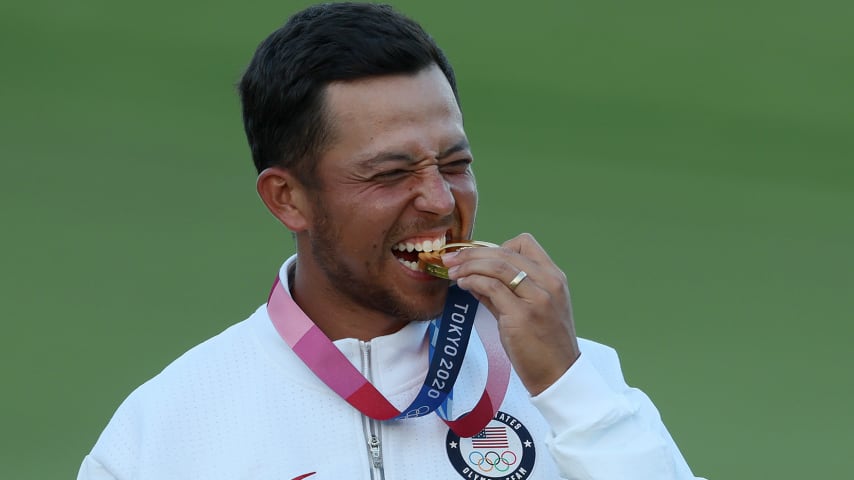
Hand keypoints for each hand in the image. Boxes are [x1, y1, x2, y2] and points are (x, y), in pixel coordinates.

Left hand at [442, 233, 580, 395]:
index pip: (525, 243)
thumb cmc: (544, 345)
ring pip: (497, 266)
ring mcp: (537, 298)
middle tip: (451, 258)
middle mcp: (549, 283)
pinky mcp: (522, 315)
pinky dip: (473, 281)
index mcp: (554, 277)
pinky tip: (463, 285)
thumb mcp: (531, 310)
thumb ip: (504, 292)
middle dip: (472, 252)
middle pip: (505, 252)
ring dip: (469, 265)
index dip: (496, 246)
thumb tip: (474, 278)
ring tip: (453, 271)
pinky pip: (491, 287)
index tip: (476, 256)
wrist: (559, 375)